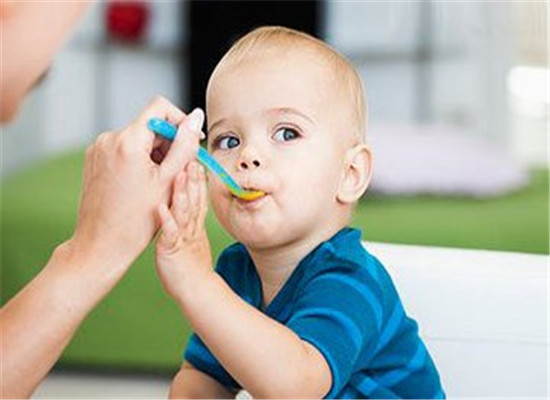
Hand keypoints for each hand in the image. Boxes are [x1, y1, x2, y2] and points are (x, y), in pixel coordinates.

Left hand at [69, 96, 202, 281]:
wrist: (101, 245)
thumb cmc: (135, 221)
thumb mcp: (169, 180)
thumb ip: (184, 146)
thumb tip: (195, 118)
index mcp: (127, 141)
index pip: (160, 107)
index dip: (180, 122)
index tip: (190, 142)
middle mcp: (108, 139)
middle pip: (149, 124)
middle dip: (168, 143)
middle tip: (176, 172)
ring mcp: (99, 149)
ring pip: (138, 138)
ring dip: (155, 154)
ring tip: (158, 183)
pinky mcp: (95, 159)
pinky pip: (124, 149)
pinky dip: (139, 160)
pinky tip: (143, 185)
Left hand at [155, 161, 212, 303]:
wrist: (193, 288)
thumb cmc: (187, 260)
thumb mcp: (193, 230)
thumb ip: (192, 209)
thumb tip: (191, 189)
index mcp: (193, 217)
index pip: (196, 190)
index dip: (196, 174)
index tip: (195, 158)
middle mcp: (189, 223)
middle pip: (192, 195)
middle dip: (192, 175)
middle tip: (193, 156)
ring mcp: (181, 235)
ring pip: (183, 209)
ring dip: (182, 191)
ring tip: (180, 173)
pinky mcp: (171, 248)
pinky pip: (169, 231)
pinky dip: (166, 219)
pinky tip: (161, 207)